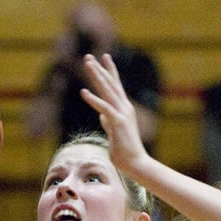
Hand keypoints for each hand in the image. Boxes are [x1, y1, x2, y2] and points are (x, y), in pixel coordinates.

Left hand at [79, 54, 148, 175]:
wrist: (136, 164)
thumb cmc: (125, 152)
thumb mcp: (114, 134)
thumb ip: (108, 122)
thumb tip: (102, 116)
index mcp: (124, 110)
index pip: (116, 86)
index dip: (109, 71)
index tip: (104, 58)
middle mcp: (125, 108)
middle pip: (110, 84)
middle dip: (99, 69)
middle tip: (88, 57)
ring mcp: (122, 114)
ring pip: (107, 90)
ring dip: (96, 76)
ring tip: (86, 63)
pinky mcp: (118, 123)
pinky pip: (103, 108)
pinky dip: (93, 100)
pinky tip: (83, 92)